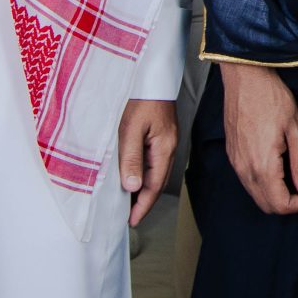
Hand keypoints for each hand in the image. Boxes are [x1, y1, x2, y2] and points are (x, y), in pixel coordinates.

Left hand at [116, 98, 177, 226]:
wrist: (151, 76)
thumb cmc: (141, 99)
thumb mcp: (131, 129)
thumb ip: (131, 158)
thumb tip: (132, 187)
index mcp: (164, 148)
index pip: (154, 185)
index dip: (142, 205)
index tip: (132, 221)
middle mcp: (169, 147)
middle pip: (157, 182)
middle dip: (144, 202)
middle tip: (129, 217)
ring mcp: (166, 141)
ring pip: (155, 173)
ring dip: (143, 189)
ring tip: (128, 202)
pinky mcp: (161, 135)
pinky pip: (153, 162)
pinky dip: (143, 174)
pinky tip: (133, 176)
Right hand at [220, 63, 297, 214]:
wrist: (246, 78)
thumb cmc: (272, 98)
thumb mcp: (297, 130)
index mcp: (263, 166)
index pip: (280, 205)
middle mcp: (245, 169)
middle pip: (266, 205)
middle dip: (288, 203)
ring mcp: (236, 163)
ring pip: (255, 195)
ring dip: (275, 194)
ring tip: (293, 177)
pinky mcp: (232, 155)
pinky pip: (247, 181)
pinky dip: (263, 184)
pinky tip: (277, 167)